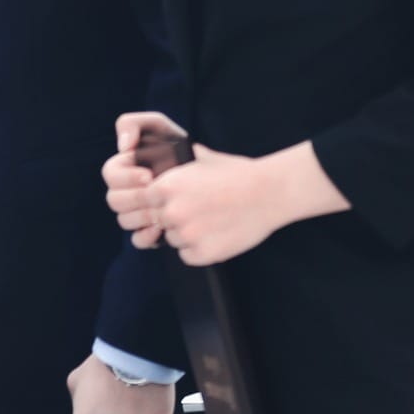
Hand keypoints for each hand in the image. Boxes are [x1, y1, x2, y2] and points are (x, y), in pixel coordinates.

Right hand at [102, 111, 190, 250]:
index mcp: (126, 170)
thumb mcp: (163, 129)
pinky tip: (161, 231)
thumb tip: (122, 147)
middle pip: (114, 200)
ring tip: (162, 212)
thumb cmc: (190, 153)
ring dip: (140, 217)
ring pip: (124, 220)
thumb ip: (134, 124)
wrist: (223, 183)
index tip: (149, 176)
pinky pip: (139, 239)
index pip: (110, 174)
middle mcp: (130, 192)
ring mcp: (141, 213)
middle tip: (157, 194)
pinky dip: (146, 237)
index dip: (125, 177)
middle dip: (134, 197)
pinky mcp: (155, 231)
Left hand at [113, 144, 285, 266]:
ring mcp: (187, 234)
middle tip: (196, 213)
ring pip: (172, 240)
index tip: (174, 201)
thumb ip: (175, 163)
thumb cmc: (237, 174)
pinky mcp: (203, 253)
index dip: (159, 202)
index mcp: (165, 186)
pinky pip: (187, 256)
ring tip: (210, 222)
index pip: (144, 201)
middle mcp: (171, 211)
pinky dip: (199, 250)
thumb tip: (162, 157)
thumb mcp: (200, 160)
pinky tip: (215, 235)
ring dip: (186, 235)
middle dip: (171, 219)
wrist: (269, 193)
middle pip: (156, 222)